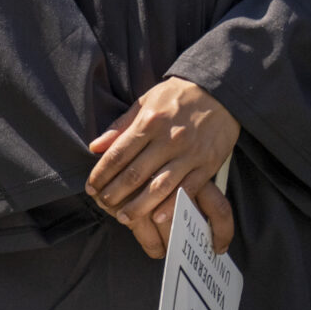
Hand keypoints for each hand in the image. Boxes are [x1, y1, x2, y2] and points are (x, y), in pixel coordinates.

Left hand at [87, 79, 239, 259]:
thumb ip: (121, 125)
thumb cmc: (177, 96)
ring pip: (160, 186)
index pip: (118, 154)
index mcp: (149, 122)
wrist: (220, 92)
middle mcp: (168, 139)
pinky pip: (187, 190)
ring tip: (125, 218)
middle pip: (136, 173)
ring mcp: (189, 154)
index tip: (91, 187)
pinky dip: (172, 206)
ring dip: (140, 205)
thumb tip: (95, 146)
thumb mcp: (146, 101)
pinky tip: (157, 217)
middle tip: (104, 205)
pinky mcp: (208, 165)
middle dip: (116, 193)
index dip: (102, 173)